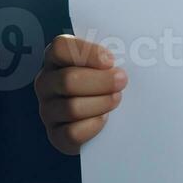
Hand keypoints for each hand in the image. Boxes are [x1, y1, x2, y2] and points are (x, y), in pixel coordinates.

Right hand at [34, 35, 126, 154]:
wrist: (111, 118)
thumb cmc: (110, 80)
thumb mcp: (110, 62)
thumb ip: (116, 53)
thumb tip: (135, 50)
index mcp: (57, 59)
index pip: (60, 47)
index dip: (88, 53)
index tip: (111, 61)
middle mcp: (47, 83)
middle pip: (68, 80)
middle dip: (102, 81)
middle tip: (122, 81)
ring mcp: (48, 109)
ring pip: (72, 108)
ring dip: (101, 103)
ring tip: (116, 99)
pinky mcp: (55, 135)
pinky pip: (72, 132)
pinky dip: (94, 126)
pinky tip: (105, 118)